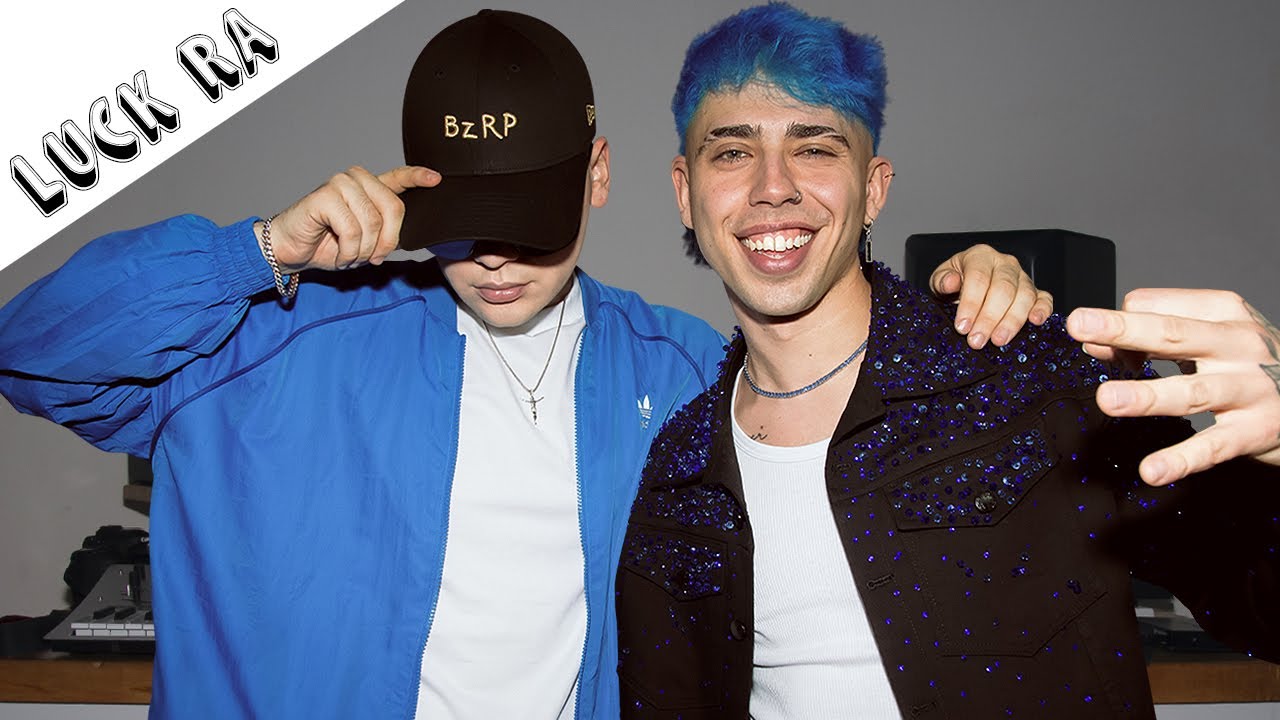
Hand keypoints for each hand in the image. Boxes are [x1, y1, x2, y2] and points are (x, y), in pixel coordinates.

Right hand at [255, 165, 440, 272]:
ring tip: (349, 255)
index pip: (398, 177)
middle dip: (386, 242)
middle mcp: (355, 180)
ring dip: (363, 250)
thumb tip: (407, 236)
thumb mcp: (367, 242)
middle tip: (372, 258)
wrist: (292, 251)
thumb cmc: (328, 245)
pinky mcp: (324, 196)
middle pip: (393, 208)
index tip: (436, 179)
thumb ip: (386, 233)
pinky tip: (338, 253)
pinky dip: (348, 251)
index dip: (417, 177)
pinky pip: (352, 230)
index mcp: (369, 188)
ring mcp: (339, 185)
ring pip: (373, 223)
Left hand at [930, 244, 1053, 347]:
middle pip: (1002, 289)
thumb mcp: (940, 281)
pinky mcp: (1036, 292)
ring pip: (1024, 296)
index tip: (962, 327)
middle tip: (977, 340)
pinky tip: (1035, 322)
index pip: (978, 278)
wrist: (966, 289)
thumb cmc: (954, 285)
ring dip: (1012, 321)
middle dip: (989, 318)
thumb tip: (950, 282)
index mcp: (980, 256)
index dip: (971, 304)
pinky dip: (1042, 310)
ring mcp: (1022, 277)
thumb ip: (942, 281)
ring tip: (998, 340)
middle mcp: (1004, 264)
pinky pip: (1044, 299)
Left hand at [1066, 289, 1279, 485]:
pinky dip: (1182, 459)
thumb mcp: (1207, 338)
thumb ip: (1149, 339)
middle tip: (1079, 325)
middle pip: (1172, 334)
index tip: (1102, 345)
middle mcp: (1238, 344)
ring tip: (1106, 399)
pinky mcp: (1257, 430)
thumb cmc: (1251, 362)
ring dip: (1147, 396)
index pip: (1158, 307)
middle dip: (1124, 330)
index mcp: (1223, 312)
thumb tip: (1092, 343)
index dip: (1121, 325)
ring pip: (1192, 391)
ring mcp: (1251, 387)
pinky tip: (1152, 470)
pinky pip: (1214, 446)